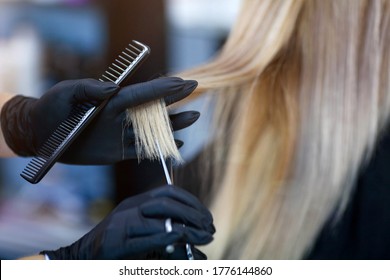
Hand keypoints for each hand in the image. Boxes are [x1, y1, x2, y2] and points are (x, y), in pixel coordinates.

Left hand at [1, 77, 198, 163]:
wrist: (42, 134)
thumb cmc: (52, 108)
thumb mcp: (66, 93)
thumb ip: (88, 88)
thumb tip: (112, 88)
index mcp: (112, 101)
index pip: (142, 94)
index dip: (163, 88)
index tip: (182, 81)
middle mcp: (121, 116)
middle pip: (154, 107)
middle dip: (175, 98)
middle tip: (195, 89)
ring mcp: (121, 134)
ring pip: (154, 130)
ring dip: (175, 124)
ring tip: (194, 116)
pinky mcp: (118, 152)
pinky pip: (143, 151)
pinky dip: (160, 149)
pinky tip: (178, 144)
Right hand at [40, 185, 214, 259]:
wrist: (81, 256)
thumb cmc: (114, 245)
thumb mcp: (137, 229)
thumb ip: (159, 225)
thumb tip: (189, 229)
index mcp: (135, 202)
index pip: (168, 192)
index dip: (191, 201)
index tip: (206, 215)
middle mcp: (129, 208)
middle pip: (166, 202)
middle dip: (193, 212)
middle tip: (209, 227)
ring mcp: (122, 224)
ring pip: (158, 218)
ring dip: (186, 226)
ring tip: (203, 235)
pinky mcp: (117, 243)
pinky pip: (146, 238)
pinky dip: (166, 238)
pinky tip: (181, 240)